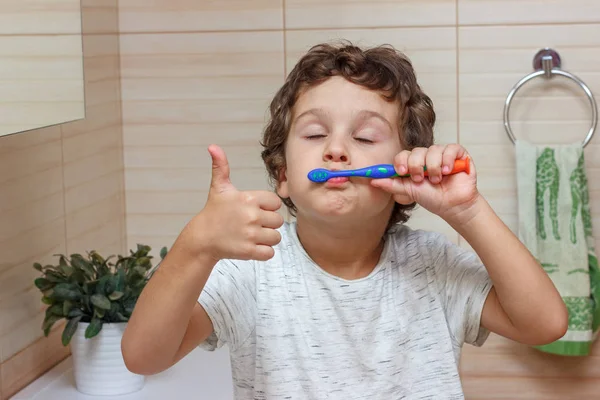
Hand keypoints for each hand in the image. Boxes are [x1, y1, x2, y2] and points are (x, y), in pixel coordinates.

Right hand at [184, 144, 283, 261]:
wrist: (202, 238)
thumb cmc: (214, 212)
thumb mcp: (219, 188)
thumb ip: (221, 167)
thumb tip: (213, 146)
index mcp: (249, 199)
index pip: (275, 202)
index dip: (267, 207)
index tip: (254, 209)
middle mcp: (252, 216)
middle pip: (278, 221)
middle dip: (268, 223)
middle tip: (252, 224)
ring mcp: (251, 235)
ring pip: (276, 237)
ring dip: (267, 238)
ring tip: (253, 235)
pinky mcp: (249, 251)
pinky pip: (270, 253)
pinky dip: (264, 252)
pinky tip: (252, 246)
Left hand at [370, 144, 481, 225]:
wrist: (453, 206)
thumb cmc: (433, 198)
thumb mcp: (409, 191)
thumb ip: (392, 184)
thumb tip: (373, 181)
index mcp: (415, 164)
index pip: (404, 154)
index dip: (401, 161)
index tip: (401, 171)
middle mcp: (427, 157)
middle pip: (417, 151)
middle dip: (416, 166)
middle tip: (420, 179)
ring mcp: (443, 155)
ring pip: (433, 150)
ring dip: (433, 167)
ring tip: (437, 180)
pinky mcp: (459, 155)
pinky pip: (451, 149)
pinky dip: (448, 160)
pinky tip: (448, 172)